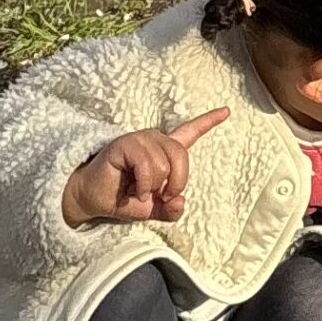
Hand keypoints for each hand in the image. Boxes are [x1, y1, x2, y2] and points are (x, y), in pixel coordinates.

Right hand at [63, 106, 226, 227]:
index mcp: (164, 151)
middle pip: (181, 155)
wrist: (94, 200)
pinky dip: (143, 183)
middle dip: (175, 182)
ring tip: (139, 191)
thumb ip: (171, 209)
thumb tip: (181, 201)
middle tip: (160, 196)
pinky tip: (133, 190)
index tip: (227, 110)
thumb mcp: (153, 209)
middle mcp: (154, 140)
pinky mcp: (125, 144)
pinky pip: (146, 163)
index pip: (190, 132)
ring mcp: (140, 139)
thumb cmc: (123, 200)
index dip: (209, 121)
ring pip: (164, 163)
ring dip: (153, 186)